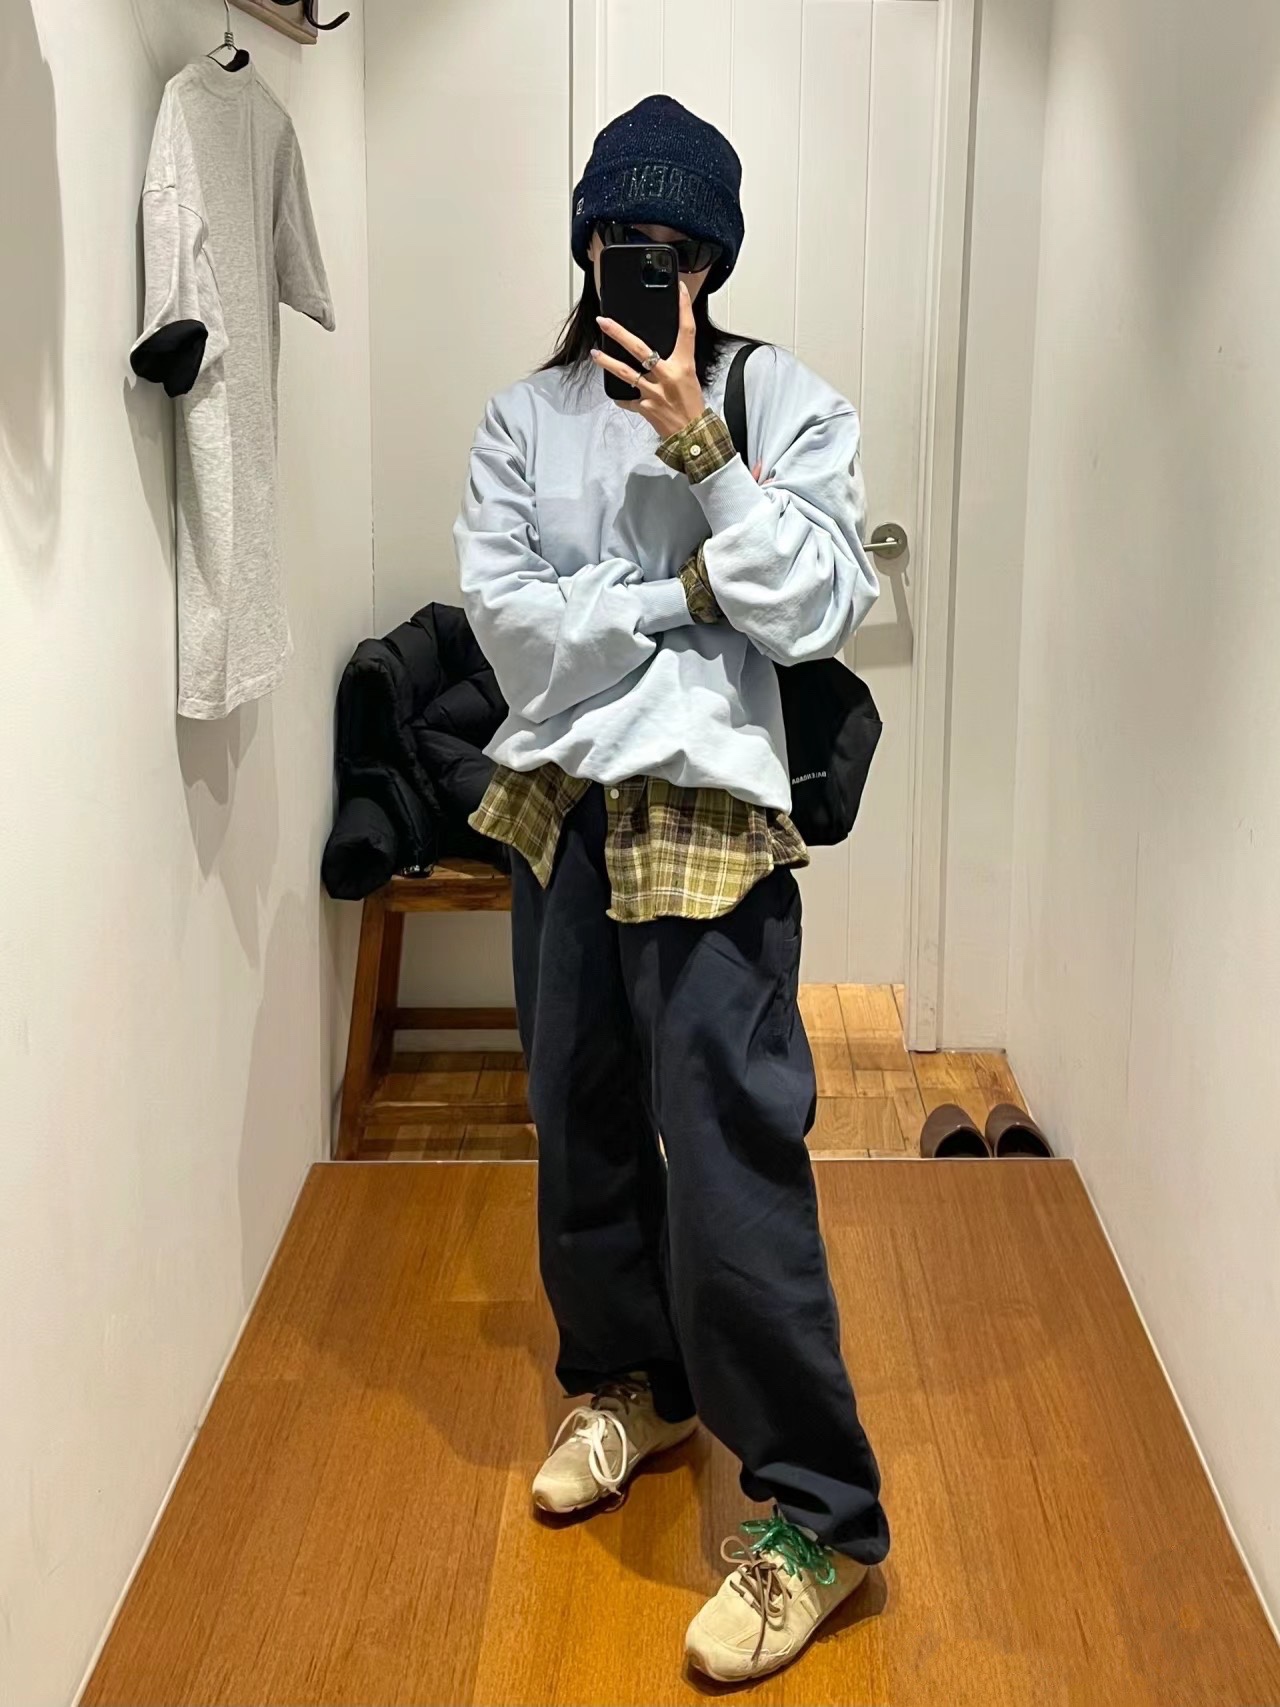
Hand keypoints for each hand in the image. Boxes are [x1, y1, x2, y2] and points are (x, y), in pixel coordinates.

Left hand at [593, 281, 704, 437]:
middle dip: (619, 333)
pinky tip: (615, 392)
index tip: (677, 289)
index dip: (683, 308)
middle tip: (604, 321)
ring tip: (595, 353)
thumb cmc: (692, 405)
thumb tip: (655, 348)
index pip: (686, 331)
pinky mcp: (645, 408)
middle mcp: (668, 376)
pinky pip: (627, 399)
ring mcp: (654, 393)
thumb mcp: (690, 376)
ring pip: (626, 373)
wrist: (693, 435)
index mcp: (684, 365)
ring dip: (608, 362)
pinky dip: (621, 396)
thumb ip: (675, 360)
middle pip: (640, 349)